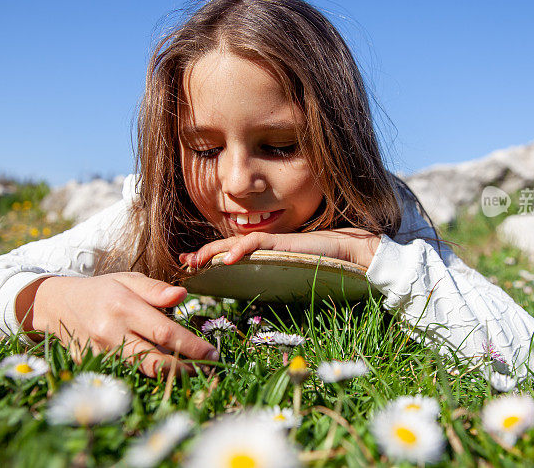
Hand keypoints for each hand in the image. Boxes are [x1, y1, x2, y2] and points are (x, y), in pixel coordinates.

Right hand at [17, 273, 218, 377]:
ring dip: (170, 376)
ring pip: (142, 372)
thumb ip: (155, 289)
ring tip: (194, 372)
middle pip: (155, 360)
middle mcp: (112, 333)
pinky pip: (127, 373)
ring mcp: (102, 352)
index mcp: (124, 307)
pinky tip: (167, 373)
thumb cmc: (103, 290)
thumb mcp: (128, 279)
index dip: (192, 346)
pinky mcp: (95, 365)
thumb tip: (183, 295)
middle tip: (209, 369)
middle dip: (185, 368)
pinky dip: (148, 376)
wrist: (59, 305)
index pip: (165, 333)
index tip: (213, 353)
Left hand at [180, 229, 380, 269]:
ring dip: (213, 251)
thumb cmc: (326, 262)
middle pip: (228, 245)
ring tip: (195, 261)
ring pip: (236, 242)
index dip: (211, 256)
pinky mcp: (283, 241)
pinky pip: (256, 242)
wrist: (349, 250)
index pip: (233, 251)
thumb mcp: (293, 272)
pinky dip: (239, 250)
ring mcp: (273, 241)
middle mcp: (266, 244)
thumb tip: (260, 293)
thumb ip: (276, 275)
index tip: (192, 264)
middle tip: (184, 262)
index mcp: (266, 251)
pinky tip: (226, 261)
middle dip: (204, 253)